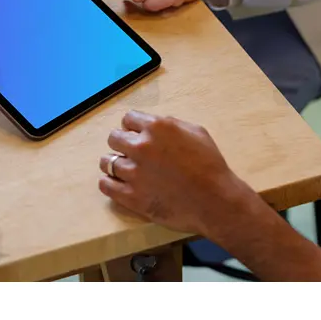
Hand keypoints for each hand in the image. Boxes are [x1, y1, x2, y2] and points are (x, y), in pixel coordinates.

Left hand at [98, 111, 253, 236]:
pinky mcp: (131, 196)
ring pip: (107, 161)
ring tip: (124, 168)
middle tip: (131, 152)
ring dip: (114, 162)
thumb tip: (156, 126)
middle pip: (114, 138)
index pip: (128, 119)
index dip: (133, 127)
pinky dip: (109, 183)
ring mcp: (134, 173)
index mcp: (157, 128)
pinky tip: (117, 183)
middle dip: (122, 142)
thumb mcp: (196, 132)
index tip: (136, 134)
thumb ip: (172, 125)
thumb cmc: (210, 165)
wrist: (214, 200)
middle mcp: (141, 147)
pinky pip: (106, 185)